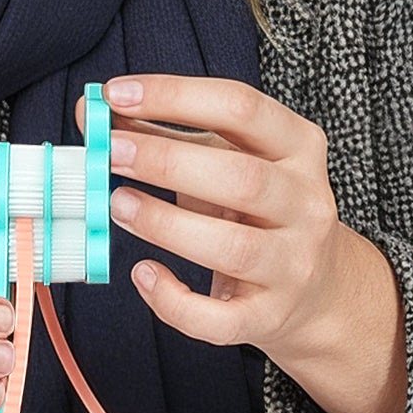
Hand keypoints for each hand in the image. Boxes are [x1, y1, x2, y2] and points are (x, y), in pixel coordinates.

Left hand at [96, 74, 406, 412]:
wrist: (319, 289)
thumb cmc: (256, 210)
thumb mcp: (223, 159)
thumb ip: (161, 133)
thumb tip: (93, 110)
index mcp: (298, 147)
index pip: (242, 108)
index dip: (175, 97)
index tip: (115, 94)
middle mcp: (306, 203)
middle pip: (242, 178)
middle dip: (167, 161)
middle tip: (108, 152)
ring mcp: (293, 264)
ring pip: (233, 247)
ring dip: (165, 224)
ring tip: (115, 205)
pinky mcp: (269, 316)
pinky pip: (219, 318)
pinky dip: (173, 300)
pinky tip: (142, 274)